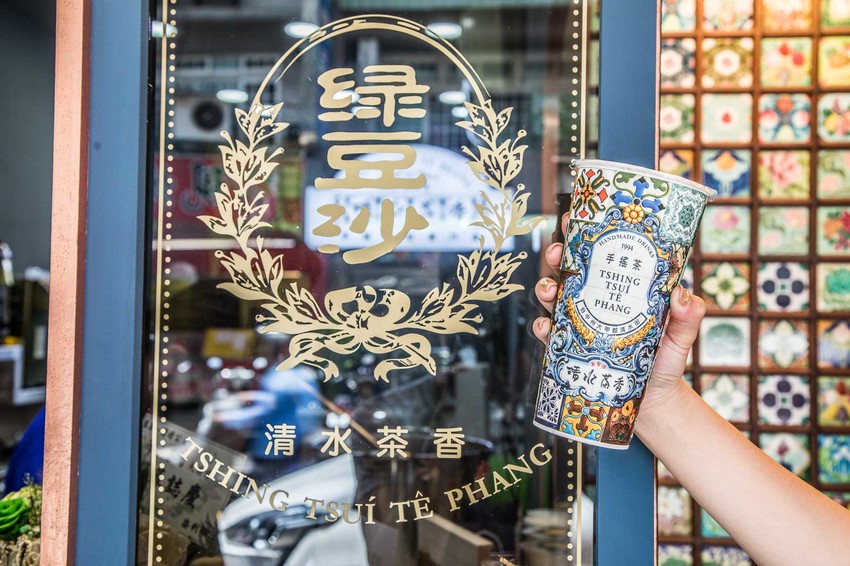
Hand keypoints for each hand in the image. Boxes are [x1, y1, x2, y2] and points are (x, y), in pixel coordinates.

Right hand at [532, 221, 705, 419]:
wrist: (652, 400)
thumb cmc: (665, 360)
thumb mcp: (681, 335)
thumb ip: (688, 315)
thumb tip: (682, 293)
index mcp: (619, 288)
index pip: (599, 253)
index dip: (583, 233)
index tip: (574, 220)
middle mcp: (594, 300)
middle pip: (567, 270)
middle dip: (556, 255)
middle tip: (558, 253)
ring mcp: (579, 323)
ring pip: (551, 297)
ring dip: (544, 288)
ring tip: (550, 290)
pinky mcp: (568, 348)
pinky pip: (549, 334)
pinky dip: (543, 327)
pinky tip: (548, 327)